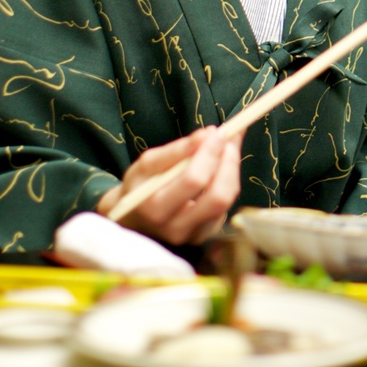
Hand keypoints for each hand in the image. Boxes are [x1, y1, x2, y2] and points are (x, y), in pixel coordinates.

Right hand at [96, 127, 244, 245]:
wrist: (135, 218)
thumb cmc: (140, 186)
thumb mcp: (148, 164)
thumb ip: (177, 150)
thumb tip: (207, 134)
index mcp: (156, 209)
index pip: (193, 180)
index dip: (209, 153)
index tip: (216, 132)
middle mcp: (176, 228)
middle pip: (218, 197)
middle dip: (228, 163)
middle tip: (229, 138)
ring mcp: (193, 235)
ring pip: (226, 200)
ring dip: (232, 169)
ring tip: (227, 147)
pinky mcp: (206, 234)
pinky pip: (226, 205)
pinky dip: (228, 181)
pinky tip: (222, 166)